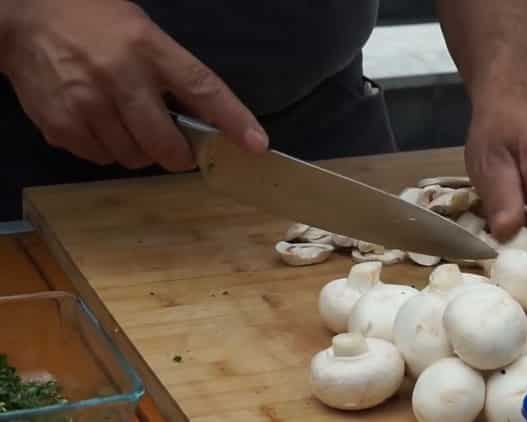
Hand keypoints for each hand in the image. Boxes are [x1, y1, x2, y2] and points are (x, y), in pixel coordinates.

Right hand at [0, 0, 266, 170]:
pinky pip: (101, 159)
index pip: (202, 88)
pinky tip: (98, 122)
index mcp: (149, 48)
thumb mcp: (144, 34)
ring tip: (126, 121)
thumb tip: (206, 122)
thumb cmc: (95, 23)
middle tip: (178, 148)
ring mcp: (87, 105)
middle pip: (166, 144)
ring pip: (134, 158)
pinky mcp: (61, 126)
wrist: (24, 20)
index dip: (233, 121)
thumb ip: (173, 75)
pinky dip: (108, 149)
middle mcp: (120, 78)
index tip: (257, 145)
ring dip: (140, 150)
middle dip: (179, 155)